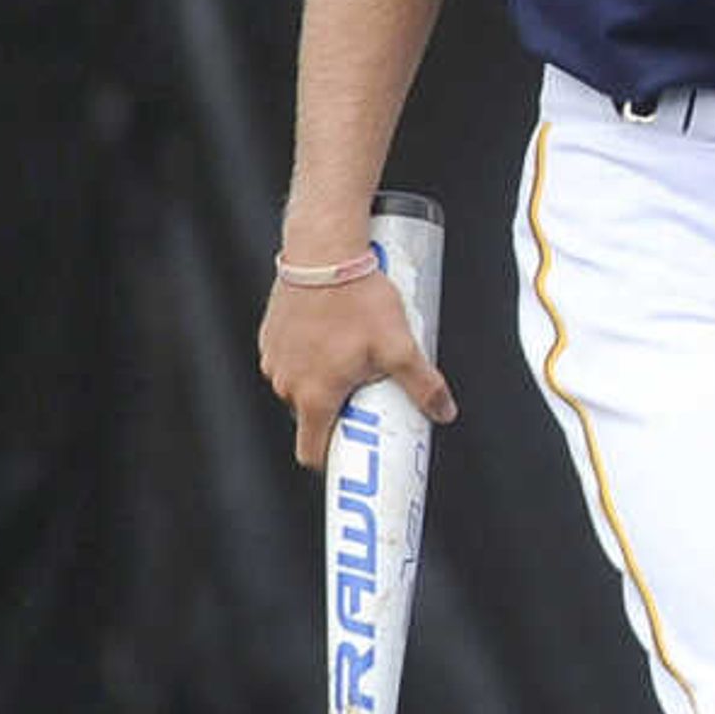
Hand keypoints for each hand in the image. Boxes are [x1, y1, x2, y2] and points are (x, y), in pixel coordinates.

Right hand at [259, 270, 457, 470]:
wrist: (324, 254)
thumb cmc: (359, 300)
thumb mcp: (400, 347)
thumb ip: (423, 385)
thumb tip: (444, 413)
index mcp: (314, 396)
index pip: (312, 451)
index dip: (333, 458)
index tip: (353, 453)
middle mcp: (287, 383)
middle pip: (311, 417)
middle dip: (338, 411)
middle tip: (367, 393)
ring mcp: (275, 360)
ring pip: (300, 387)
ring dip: (322, 382)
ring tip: (353, 357)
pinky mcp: (270, 337)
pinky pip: (290, 360)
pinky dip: (309, 358)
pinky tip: (333, 337)